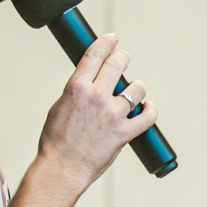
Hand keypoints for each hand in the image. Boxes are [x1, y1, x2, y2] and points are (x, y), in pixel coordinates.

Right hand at [37, 32, 157, 191]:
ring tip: (135, 89)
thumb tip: (91, 82)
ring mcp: (113, 115)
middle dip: (122, 58)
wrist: (62, 167)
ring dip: (137, 86)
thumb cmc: (56, 140)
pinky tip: (148, 107)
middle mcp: (96, 97)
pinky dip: (150, 110)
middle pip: (117, 65)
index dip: (106, 42)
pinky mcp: (124, 133)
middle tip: (124, 57)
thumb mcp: (59, 106)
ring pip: (136, 88)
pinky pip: (148, 116)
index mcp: (76, 88)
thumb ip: (77, 91)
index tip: (112, 38)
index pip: (95, 55)